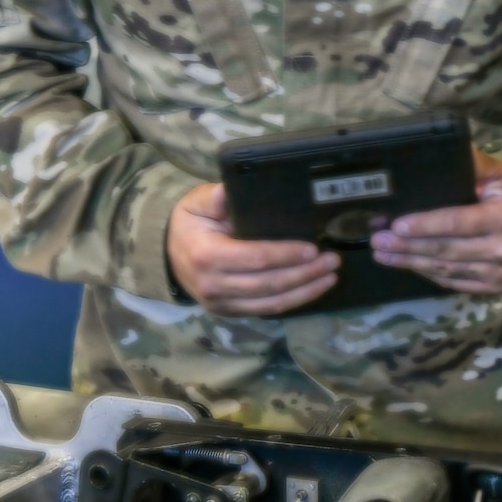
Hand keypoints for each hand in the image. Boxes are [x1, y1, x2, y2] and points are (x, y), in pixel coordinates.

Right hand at [167, 183, 339, 315]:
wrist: (169, 254)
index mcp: (208, 255)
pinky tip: (313, 289)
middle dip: (305, 274)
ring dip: (305, 291)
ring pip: (271, 303)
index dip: (285, 256)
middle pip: (269, 284)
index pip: (254, 258)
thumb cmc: (191, 224)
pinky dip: (293, 301)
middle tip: (332, 260)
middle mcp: (214, 285)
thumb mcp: (197, 204)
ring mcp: (222, 303)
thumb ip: (214, 197)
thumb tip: (228, 190)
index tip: (312, 249)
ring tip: (330, 276)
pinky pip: (267, 310)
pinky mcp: (231, 312)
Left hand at [370, 149, 501, 293]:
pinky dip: (426, 273)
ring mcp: (498, 272)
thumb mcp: (495, 174)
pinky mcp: (492, 287)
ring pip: (444, 269)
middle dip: (407, 246)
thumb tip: (438, 151)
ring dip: (409, 262)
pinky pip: (451, 282)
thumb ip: (470, 163)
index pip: (458, 222)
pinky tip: (407, 263)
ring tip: (382, 253)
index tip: (397, 224)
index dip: (426, 225)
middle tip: (378, 240)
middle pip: (446, 249)